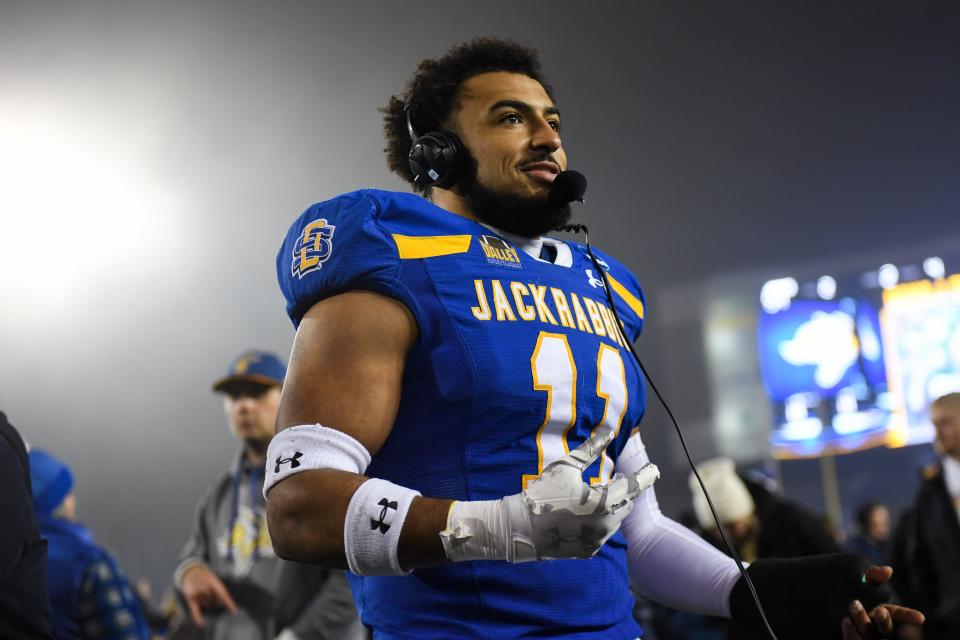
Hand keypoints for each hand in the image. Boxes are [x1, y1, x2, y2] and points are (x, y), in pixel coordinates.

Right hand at [180, 564, 237, 626]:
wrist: (191, 573)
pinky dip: (198, 617)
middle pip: (215, 601)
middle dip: (216, 601)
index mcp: (213, 581)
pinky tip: (201, 624)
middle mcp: (205, 587)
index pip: (223, 594)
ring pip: (207, 605)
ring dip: (207, 603)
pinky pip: (195, 610)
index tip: (234, 611)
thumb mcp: (214, 580)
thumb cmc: (205, 578)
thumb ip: (219, 591)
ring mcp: (197, 592)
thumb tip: (223, 605)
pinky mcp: (190, 598)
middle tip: (212, 595)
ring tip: (204, 594)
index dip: (228, 603)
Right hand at [506, 427, 659, 560]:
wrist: (520, 528)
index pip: (633, 486)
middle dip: (624, 490)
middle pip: (626, 503)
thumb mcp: (567, 466)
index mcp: (603, 502)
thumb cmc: (543, 492)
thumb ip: (591, 449)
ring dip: (611, 506)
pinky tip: (584, 514)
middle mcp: (605, 525)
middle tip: (617, 477)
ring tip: (597, 494)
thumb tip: (610, 432)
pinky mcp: (589, 551)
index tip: (654, 469)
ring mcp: (597, 540)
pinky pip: (602, 533)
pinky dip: (599, 521)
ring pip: (615, 519)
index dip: (645, 476)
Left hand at [841, 567, 923, 638]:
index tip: (920, 618)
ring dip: (863, 623)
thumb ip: (872, 575)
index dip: (908, 616)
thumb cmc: (844, 585)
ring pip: (867, 636)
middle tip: (879, 610)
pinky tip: (845, 621)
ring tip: (853, 606)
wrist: (816, 592)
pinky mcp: (846, 636)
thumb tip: (888, 570)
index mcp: (880, 611)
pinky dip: (850, 633)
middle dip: (884, 621)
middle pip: (883, 629)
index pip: (896, 615)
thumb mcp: (858, 579)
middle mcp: (872, 626)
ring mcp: (858, 633)